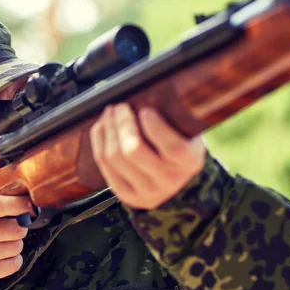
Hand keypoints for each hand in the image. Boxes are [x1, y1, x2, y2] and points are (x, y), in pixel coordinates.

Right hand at [0, 174, 31, 289]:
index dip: (20, 203)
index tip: (29, 203)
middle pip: (14, 228)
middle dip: (19, 225)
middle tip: (14, 224)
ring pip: (16, 247)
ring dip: (15, 242)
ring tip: (4, 240)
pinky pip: (14, 264)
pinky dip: (13, 260)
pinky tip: (2, 255)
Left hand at [90, 103, 205, 209]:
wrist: (176, 173)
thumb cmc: (180, 139)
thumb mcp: (186, 127)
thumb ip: (171, 115)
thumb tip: (144, 94)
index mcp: (190, 163)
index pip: (172, 148)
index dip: (155, 128)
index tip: (145, 110)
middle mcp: (169, 181)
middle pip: (133, 151)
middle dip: (122, 123)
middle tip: (119, 106)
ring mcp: (146, 192)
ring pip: (114, 157)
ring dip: (108, 129)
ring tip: (109, 113)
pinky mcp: (126, 195)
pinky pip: (104, 165)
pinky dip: (99, 142)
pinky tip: (102, 127)